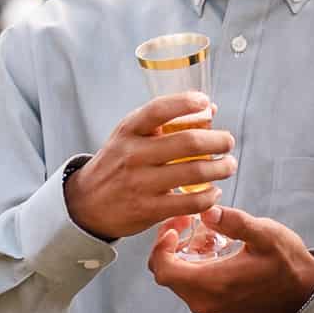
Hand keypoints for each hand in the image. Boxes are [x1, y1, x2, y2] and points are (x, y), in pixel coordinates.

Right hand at [62, 92, 234, 241]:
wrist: (85, 204)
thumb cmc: (116, 165)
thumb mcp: (130, 137)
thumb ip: (165, 122)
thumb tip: (209, 110)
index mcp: (128, 132)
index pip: (158, 110)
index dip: (186, 103)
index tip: (205, 102)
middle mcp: (133, 155)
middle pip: (187, 143)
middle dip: (218, 141)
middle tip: (228, 142)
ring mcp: (140, 183)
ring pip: (194, 173)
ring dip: (220, 168)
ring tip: (228, 166)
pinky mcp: (147, 209)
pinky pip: (189, 202)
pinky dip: (208, 197)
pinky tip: (213, 192)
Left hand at [149, 205, 313, 312]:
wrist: (301, 294)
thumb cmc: (286, 264)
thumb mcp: (265, 235)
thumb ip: (235, 222)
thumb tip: (206, 211)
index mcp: (211, 284)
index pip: (163, 269)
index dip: (161, 245)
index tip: (175, 226)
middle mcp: (203, 300)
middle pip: (164, 273)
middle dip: (169, 245)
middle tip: (186, 221)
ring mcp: (206, 305)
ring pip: (175, 278)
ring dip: (181, 253)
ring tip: (203, 231)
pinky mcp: (212, 304)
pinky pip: (188, 284)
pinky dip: (190, 263)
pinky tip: (211, 246)